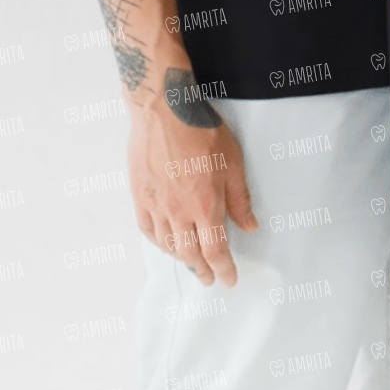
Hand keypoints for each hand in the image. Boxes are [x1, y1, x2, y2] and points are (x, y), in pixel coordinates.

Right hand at [127, 101, 257, 286]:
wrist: (163, 109)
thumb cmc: (201, 130)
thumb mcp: (233, 162)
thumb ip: (240, 199)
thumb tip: (249, 226)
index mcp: (205, 205)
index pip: (215, 251)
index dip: (224, 269)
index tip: (229, 279)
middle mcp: (178, 211)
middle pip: (190, 254)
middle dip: (202, 270)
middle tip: (209, 278)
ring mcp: (156, 205)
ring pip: (167, 245)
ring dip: (180, 259)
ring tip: (190, 263)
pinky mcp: (139, 195)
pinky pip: (147, 229)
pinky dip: (157, 242)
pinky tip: (164, 243)